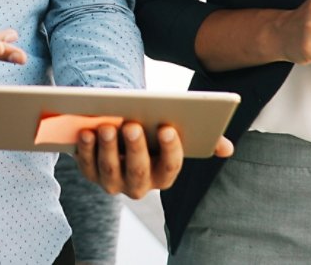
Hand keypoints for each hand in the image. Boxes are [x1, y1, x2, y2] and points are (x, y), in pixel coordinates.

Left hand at [75, 122, 233, 199]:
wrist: (119, 132)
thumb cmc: (151, 132)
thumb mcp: (173, 134)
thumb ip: (203, 140)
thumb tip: (226, 148)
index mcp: (164, 174)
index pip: (170, 166)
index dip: (170, 149)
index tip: (167, 127)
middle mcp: (139, 185)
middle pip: (138, 170)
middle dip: (135, 148)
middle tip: (133, 124)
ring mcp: (113, 182)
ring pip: (110, 171)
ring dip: (108, 149)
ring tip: (106, 126)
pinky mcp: (90, 173)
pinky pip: (86, 165)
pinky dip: (84, 150)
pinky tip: (84, 132)